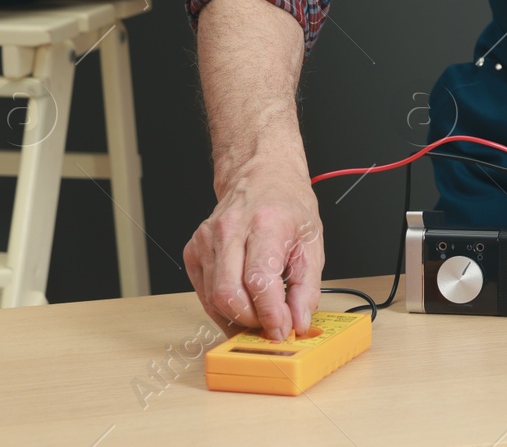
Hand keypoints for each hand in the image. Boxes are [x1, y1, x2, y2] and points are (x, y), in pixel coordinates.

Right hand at [183, 163, 324, 340]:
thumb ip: (307, 287)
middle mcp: (230, 229)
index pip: (258, 279)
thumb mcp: (312, 242)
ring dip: (238, 318)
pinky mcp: (193, 251)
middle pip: (229, 295)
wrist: (261, 177)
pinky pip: (204, 294)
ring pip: (213, 299)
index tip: (283, 329)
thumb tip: (299, 322)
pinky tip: (243, 304)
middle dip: (252, 321)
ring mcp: (207, 240)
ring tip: (261, 313)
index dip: (270, 313)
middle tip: (272, 324)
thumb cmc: (287, 206)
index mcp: (265, 223)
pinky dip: (224, 309)